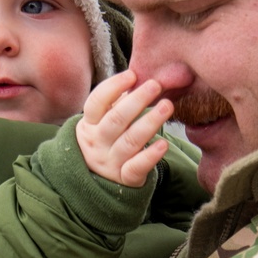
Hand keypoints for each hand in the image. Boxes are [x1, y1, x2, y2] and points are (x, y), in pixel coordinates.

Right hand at [76, 70, 172, 186]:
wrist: (96, 182)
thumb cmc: (107, 141)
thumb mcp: (102, 122)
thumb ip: (118, 102)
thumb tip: (143, 77)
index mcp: (90, 124)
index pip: (96, 103)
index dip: (113, 87)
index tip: (132, 75)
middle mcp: (97, 143)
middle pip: (116, 120)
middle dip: (137, 100)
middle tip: (156, 85)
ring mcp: (110, 162)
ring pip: (129, 142)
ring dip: (150, 122)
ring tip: (167, 106)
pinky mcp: (124, 179)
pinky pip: (136, 168)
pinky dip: (150, 156)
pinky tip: (163, 144)